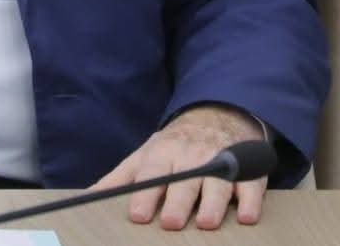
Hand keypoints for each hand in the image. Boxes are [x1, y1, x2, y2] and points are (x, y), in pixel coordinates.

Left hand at [90, 104, 267, 230]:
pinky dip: (250, 200)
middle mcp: (192, 156)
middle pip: (185, 179)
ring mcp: (221, 161)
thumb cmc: (174, 146)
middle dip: (178, 200)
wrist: (217, 116)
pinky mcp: (248, 170)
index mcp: (164, 152)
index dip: (145, 193)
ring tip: (206, 223)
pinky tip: (247, 216)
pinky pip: (251, 185)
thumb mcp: (145, 155)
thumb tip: (88, 197)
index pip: (152, 172)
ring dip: (213, 203)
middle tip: (172, 223)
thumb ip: (119, 178)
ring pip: (217, 182)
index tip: (137, 215)